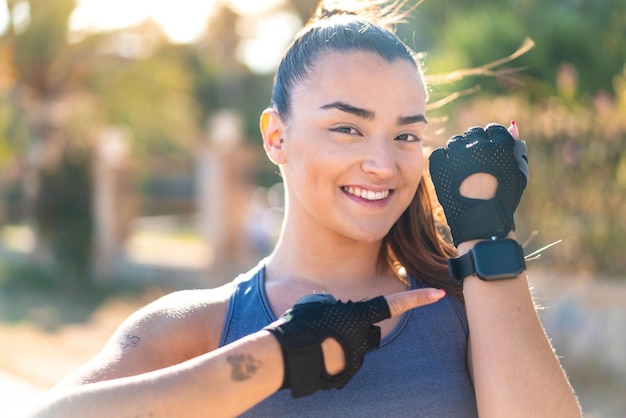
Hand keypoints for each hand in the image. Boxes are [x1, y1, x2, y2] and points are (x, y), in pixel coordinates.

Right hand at [265, 288, 444, 397]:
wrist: (283, 357)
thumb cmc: (297, 325)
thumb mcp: (315, 303)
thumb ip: (333, 303)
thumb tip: (335, 308)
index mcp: (357, 315)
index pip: (393, 305)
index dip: (418, 299)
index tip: (438, 294)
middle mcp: (362, 337)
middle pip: (366, 328)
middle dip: (352, 327)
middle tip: (327, 328)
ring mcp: (356, 359)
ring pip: (354, 346)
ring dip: (339, 343)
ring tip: (315, 343)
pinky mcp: (347, 375)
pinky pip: (344, 362)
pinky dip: (333, 359)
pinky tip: (315, 356)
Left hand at [429, 123, 527, 245]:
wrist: (481, 220)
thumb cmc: (503, 198)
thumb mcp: (518, 172)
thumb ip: (517, 148)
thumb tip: (512, 126)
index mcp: (499, 145)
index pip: (493, 130)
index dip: (491, 142)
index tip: (489, 155)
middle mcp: (478, 145)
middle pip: (473, 133)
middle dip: (475, 145)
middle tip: (476, 164)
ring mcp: (457, 154)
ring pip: (455, 142)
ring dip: (459, 152)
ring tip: (463, 172)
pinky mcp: (440, 164)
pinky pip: (439, 153)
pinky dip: (443, 161)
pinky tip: (450, 173)